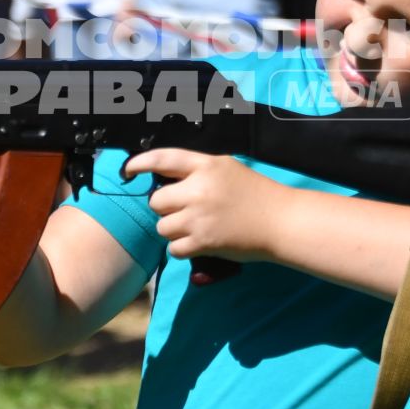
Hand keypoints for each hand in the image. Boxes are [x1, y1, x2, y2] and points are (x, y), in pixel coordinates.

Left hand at [124, 148, 280, 261]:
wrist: (281, 221)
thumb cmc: (256, 194)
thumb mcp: (227, 169)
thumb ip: (198, 171)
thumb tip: (165, 179)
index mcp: (206, 165)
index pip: (162, 159)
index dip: (139, 163)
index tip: (128, 170)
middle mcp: (199, 189)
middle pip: (157, 201)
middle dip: (166, 209)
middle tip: (185, 212)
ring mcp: (199, 217)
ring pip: (162, 227)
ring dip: (174, 231)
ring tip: (195, 229)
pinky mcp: (203, 242)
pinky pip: (174, 248)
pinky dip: (183, 249)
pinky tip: (199, 243)